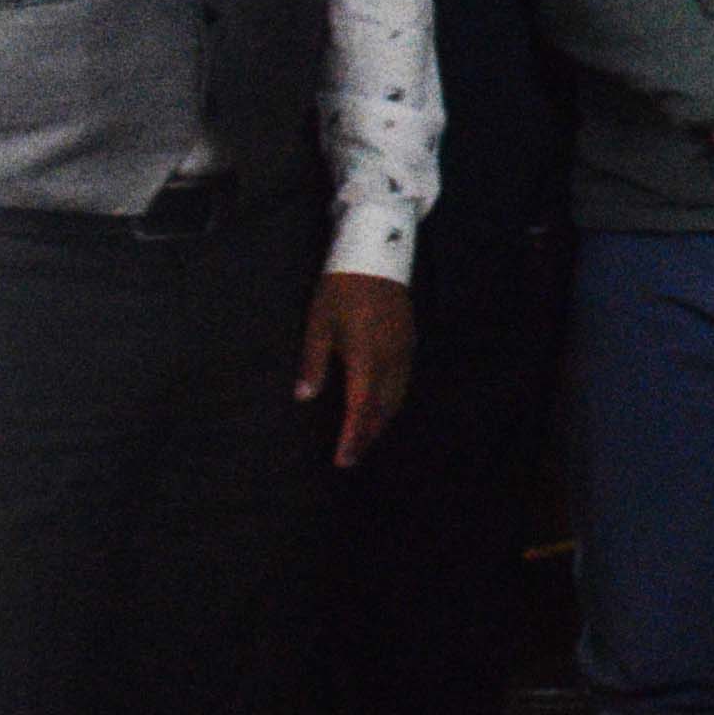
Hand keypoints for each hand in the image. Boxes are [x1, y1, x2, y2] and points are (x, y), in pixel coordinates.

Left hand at [295, 271, 413, 465]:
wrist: (377, 255)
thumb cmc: (341, 288)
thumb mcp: (318, 323)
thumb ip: (313, 362)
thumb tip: (304, 397)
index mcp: (366, 357)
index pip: (361, 408)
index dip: (353, 436)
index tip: (343, 460)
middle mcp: (391, 359)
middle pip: (383, 408)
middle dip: (368, 435)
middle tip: (351, 456)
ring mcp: (404, 351)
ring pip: (397, 397)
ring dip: (380, 420)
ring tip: (364, 437)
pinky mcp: (409, 342)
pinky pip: (403, 382)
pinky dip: (390, 401)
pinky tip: (379, 405)